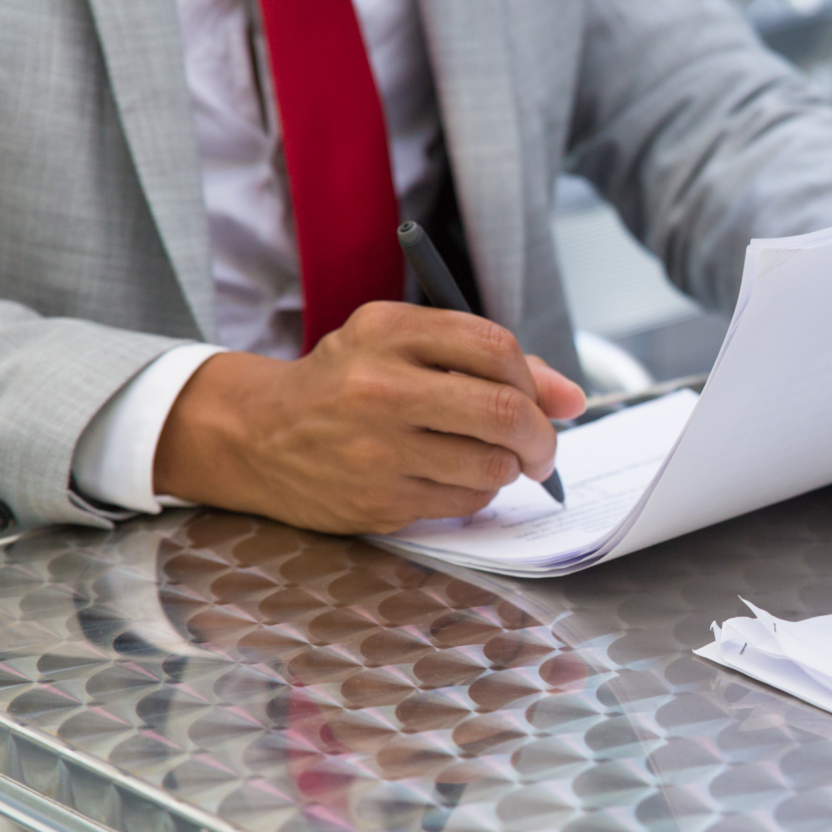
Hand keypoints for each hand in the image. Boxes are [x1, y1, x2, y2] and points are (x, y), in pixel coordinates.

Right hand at [154, 302, 586, 533]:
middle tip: (541, 448)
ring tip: (492, 459)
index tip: (538, 398)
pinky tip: (454, 477)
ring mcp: (376, 449)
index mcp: (388, 331)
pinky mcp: (377, 500)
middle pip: (503, 410)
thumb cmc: (346, 383)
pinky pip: (464, 500)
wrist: (258, 434)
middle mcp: (379, 387)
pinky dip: (477, 492)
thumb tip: (573, 399)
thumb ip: (489, 363)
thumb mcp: (402, 346)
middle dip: (540, 435)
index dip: (533, 378)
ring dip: (509, 467)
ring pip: (491, 464)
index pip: (495, 347)